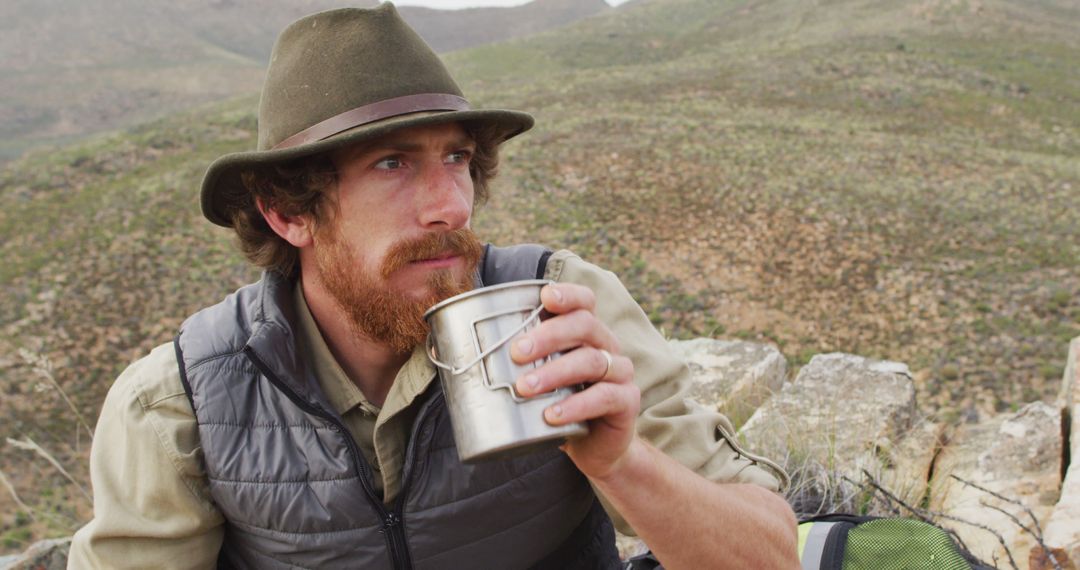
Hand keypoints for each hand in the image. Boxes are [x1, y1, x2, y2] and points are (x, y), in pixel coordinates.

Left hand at [511, 283, 640, 478]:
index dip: (568, 294)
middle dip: (549, 335)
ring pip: (593, 361)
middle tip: (517, 352)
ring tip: (525, 388)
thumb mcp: (535, 379)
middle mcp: (607, 346)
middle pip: (585, 325)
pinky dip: (576, 405)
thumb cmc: (557, 406)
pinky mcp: (626, 402)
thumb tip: (445, 344)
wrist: (593, 450)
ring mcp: (620, 373)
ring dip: (556, 372)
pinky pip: (605, 397)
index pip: (584, 301)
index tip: (544, 298)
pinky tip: (552, 415)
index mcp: (586, 333)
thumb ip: (507, 361)